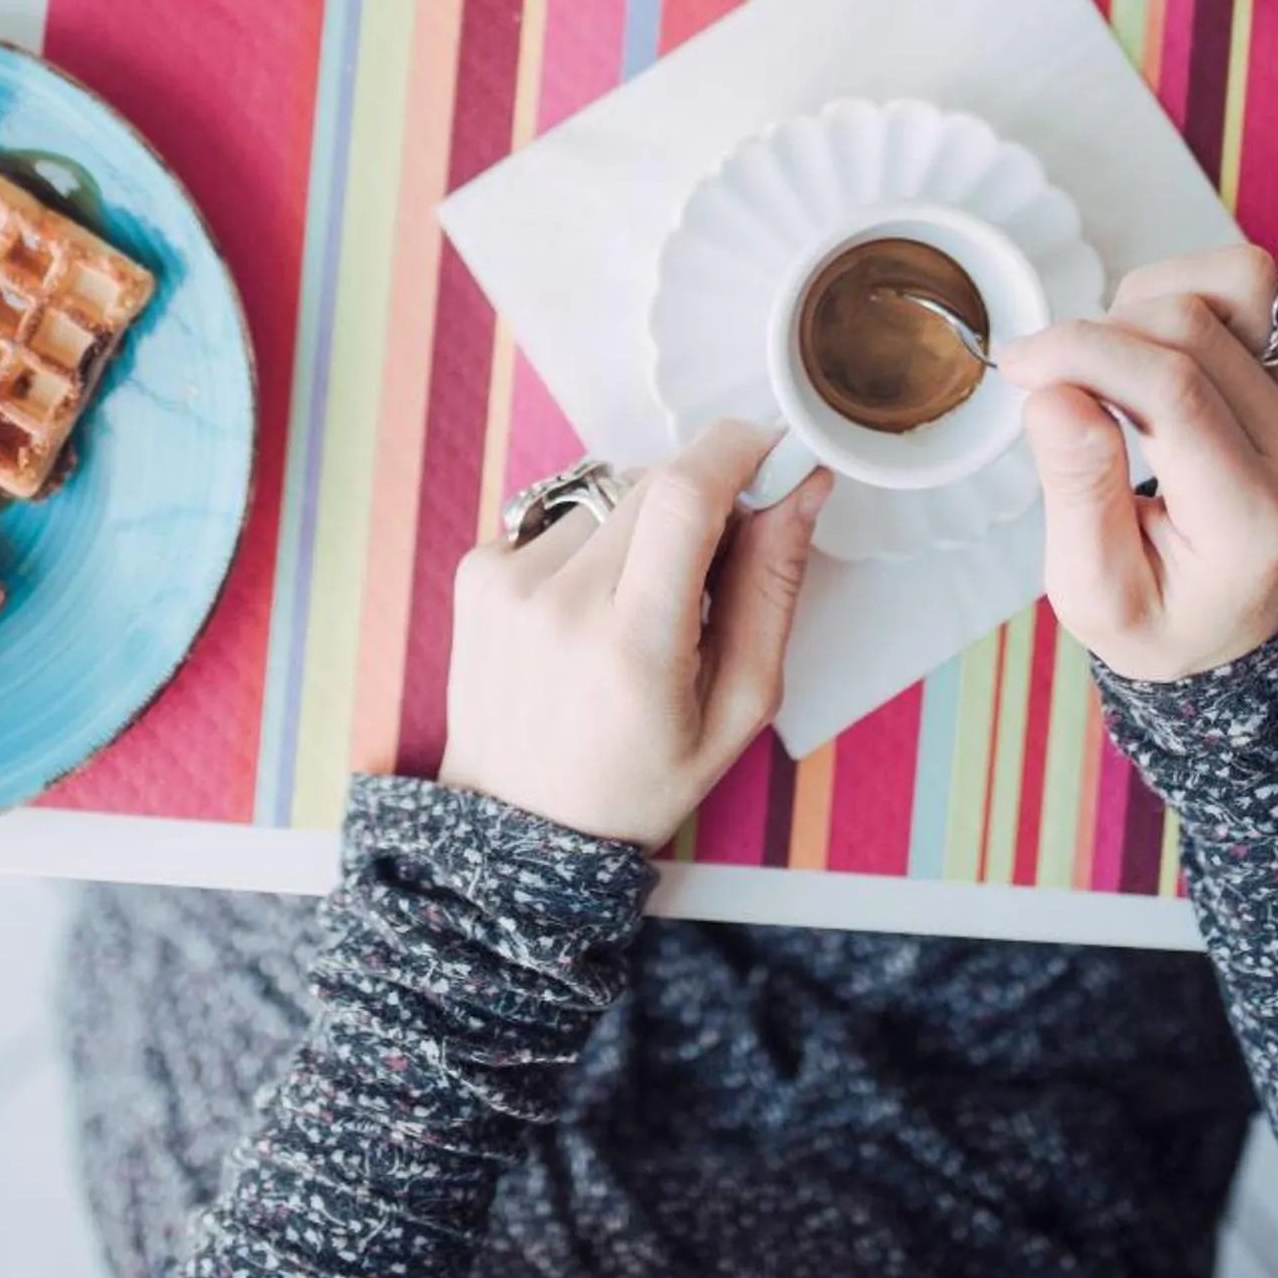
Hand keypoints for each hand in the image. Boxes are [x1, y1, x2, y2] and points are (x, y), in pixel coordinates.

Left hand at [439, 423, 829, 848]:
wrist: (518, 826)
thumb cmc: (639, 779)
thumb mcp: (737, 708)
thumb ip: (772, 590)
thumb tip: (801, 488)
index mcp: (634, 645)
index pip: (685, 495)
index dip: (737, 450)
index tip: (770, 451)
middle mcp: (560, 602)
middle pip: (652, 481)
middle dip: (701, 496)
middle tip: (713, 563)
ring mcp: (508, 581)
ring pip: (608, 494)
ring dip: (641, 526)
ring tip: (637, 605)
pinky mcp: (477, 571)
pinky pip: (561, 515)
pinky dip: (590, 545)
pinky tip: (587, 610)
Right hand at [999, 244, 1277, 682]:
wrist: (1238, 635)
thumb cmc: (1162, 620)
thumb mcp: (1094, 594)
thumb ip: (1077, 493)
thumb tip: (1054, 392)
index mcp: (1253, 519)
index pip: (1174, 390)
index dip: (1083, 353)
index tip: (1018, 366)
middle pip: (1194, 329)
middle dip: (1096, 332)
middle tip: (1044, 375)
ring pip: (1232, 287)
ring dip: (1146, 303)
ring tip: (1105, 363)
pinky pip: (1247, 291)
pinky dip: (1180, 295)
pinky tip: (1143, 350)